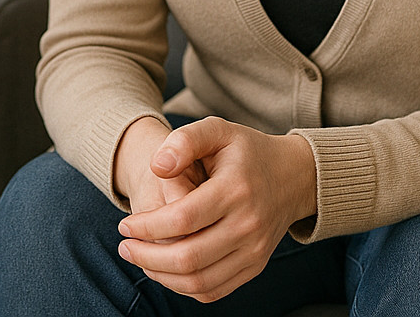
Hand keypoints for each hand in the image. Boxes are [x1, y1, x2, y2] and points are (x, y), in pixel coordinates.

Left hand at [115, 116, 317, 302]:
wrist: (294, 176)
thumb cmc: (247, 151)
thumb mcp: (218, 130)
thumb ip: (185, 140)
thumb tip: (156, 166)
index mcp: (236, 189)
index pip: (182, 219)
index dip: (146, 226)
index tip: (125, 224)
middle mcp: (248, 225)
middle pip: (188, 257)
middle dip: (147, 256)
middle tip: (125, 246)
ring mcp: (254, 250)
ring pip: (199, 281)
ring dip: (161, 275)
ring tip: (140, 258)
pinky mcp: (255, 266)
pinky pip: (214, 290)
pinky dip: (183, 287)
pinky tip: (165, 270)